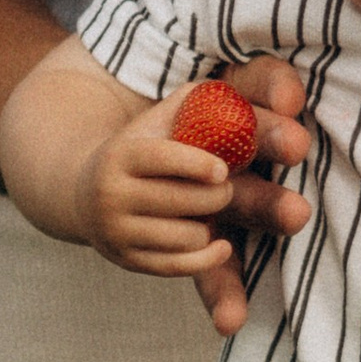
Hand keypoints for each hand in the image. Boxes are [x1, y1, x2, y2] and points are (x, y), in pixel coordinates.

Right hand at [81, 60, 310, 337]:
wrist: (89, 192)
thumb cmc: (146, 147)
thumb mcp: (162, 116)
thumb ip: (199, 101)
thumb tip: (271, 94)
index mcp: (123, 153)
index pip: (159, 158)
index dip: (192, 164)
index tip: (221, 171)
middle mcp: (112, 194)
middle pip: (184, 201)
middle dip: (217, 195)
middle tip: (225, 187)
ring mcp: (118, 230)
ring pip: (188, 236)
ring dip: (210, 224)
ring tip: (208, 209)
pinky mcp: (128, 261)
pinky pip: (181, 266)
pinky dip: (209, 257)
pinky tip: (222, 245)